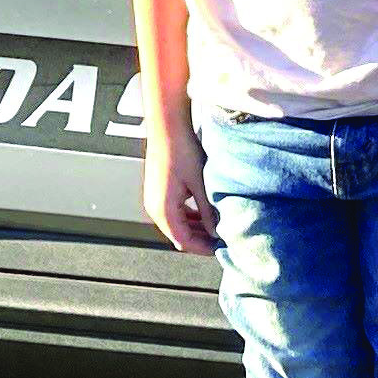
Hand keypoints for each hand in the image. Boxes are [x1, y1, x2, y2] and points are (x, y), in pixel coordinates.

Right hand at [140, 113, 215, 252]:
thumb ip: (208, 211)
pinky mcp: (159, 191)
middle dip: (200, 239)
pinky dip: (190, 216)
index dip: (203, 248)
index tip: (220, 249)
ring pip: (177, 224)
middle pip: (179, 235)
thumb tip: (216, 231)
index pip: (183, 241)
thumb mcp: (201, 184)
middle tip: (222, 240)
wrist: (167, 128)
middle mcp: (155, 207)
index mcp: (163, 210)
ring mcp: (155, 199)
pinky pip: (175, 211)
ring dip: (196, 228)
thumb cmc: (181, 151)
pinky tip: (206, 213)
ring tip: (217, 228)